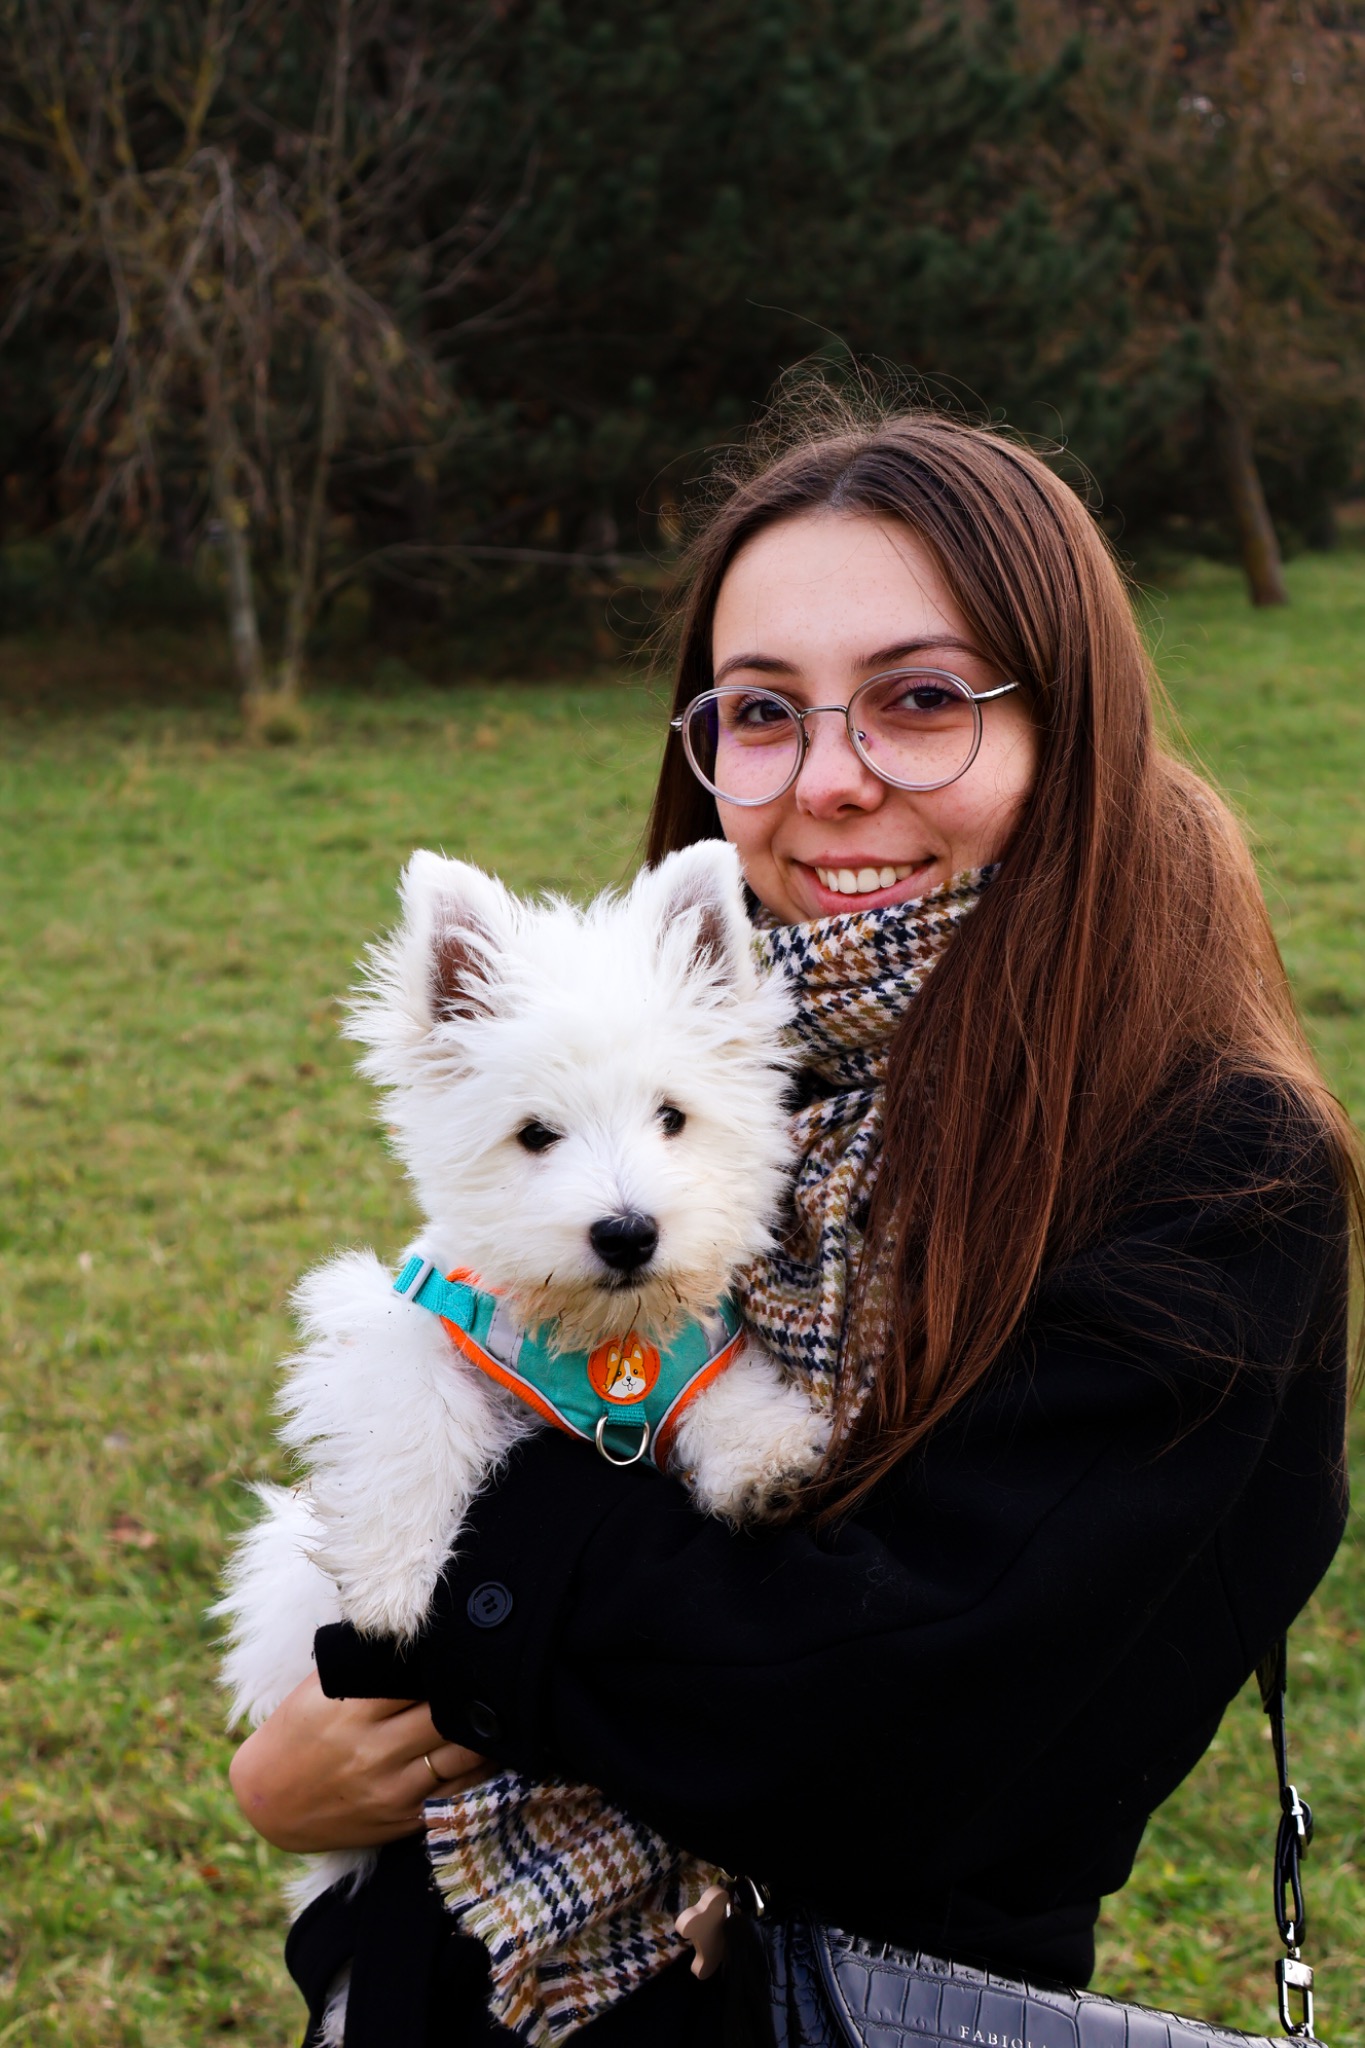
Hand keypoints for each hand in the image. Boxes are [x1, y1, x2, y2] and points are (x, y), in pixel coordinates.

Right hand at [229, 1671, 489, 1851]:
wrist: (267, 1801)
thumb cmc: (297, 1731)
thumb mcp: (320, 1687)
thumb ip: (366, 1663)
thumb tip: (416, 1628)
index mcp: (353, 1709)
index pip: (420, 1678)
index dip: (452, 1661)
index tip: (475, 1645)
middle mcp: (374, 1751)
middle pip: (448, 1716)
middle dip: (476, 1694)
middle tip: (501, 1672)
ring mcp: (391, 1789)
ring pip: (463, 1756)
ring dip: (488, 1733)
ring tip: (509, 1707)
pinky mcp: (403, 1819)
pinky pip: (459, 1794)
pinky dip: (482, 1770)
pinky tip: (496, 1749)